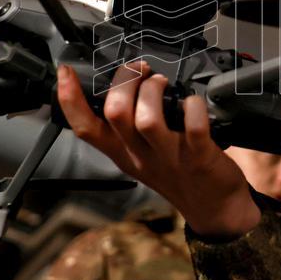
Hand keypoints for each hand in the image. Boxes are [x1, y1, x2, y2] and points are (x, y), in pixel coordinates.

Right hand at [56, 61, 260, 237]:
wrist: (214, 209)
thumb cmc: (179, 174)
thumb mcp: (141, 155)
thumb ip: (128, 127)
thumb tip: (122, 84)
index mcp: (123, 153)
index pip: (85, 128)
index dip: (70, 99)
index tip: (66, 72)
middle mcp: (141, 155)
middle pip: (114, 114)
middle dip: (124, 82)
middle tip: (140, 70)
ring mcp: (169, 157)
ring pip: (147, 120)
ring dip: (153, 91)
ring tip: (162, 82)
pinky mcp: (200, 158)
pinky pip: (194, 129)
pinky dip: (193, 108)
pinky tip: (194, 102)